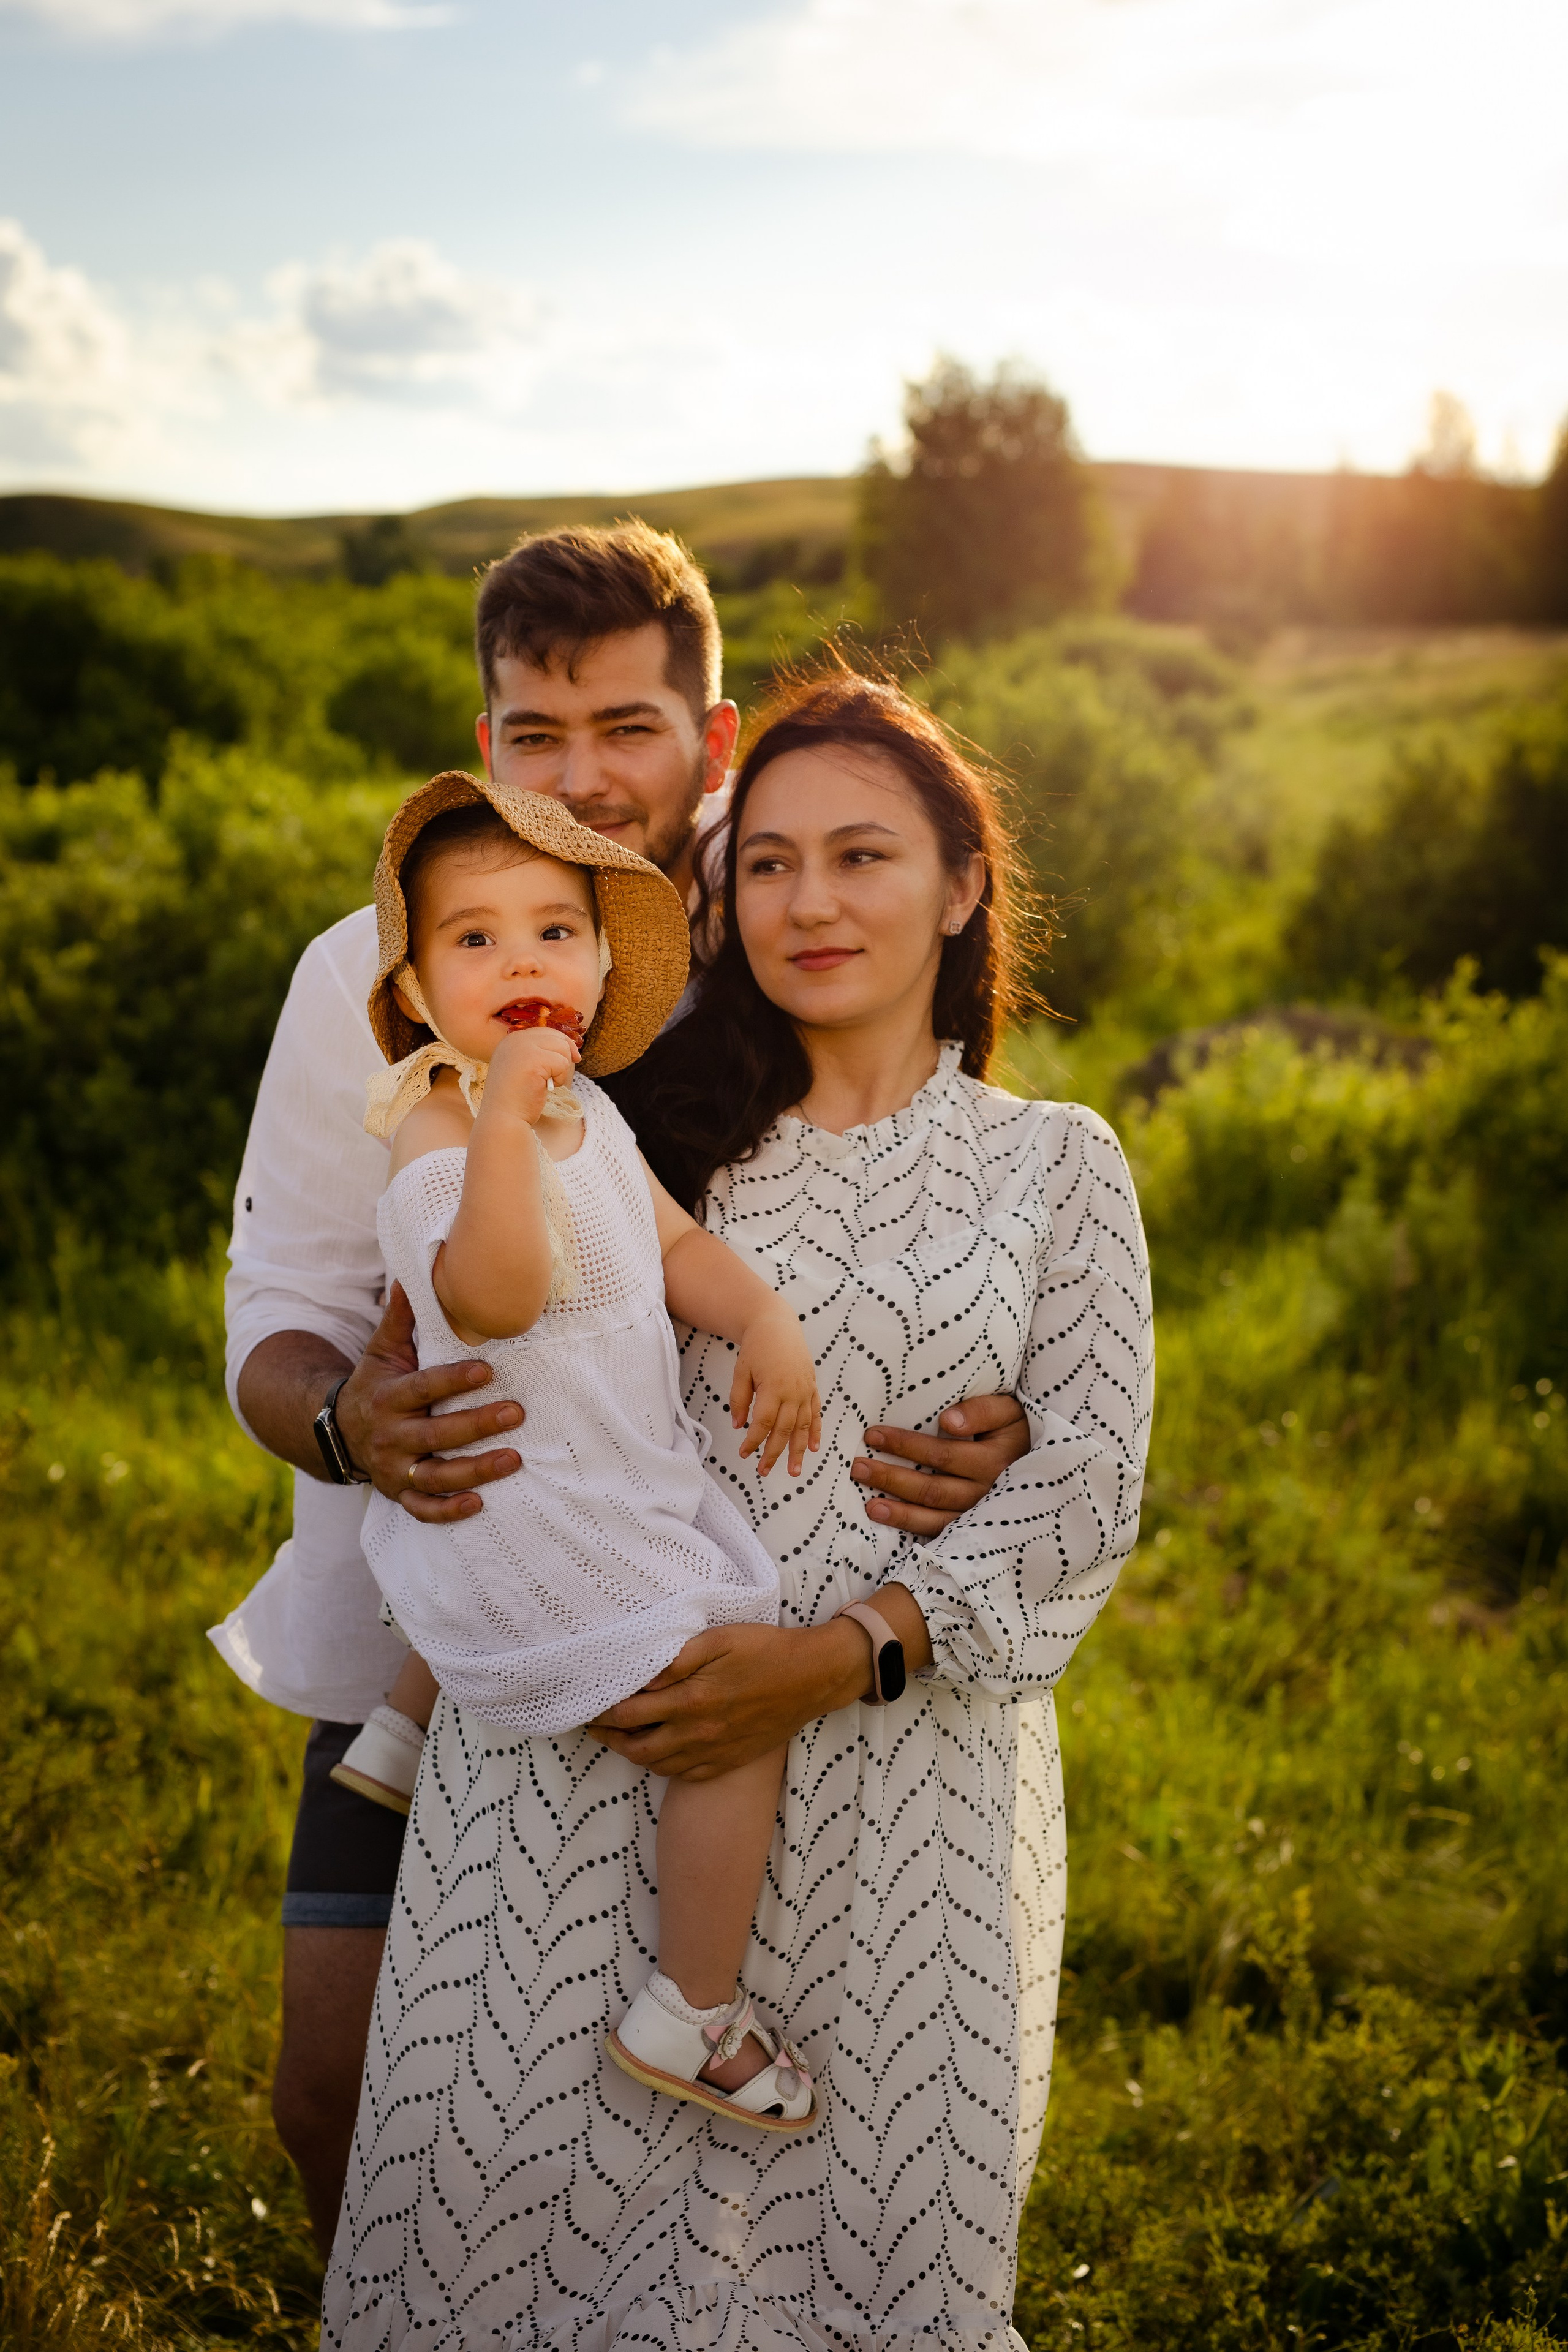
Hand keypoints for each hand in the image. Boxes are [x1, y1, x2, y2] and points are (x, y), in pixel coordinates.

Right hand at [336, 1284, 525, 1522]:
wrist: (339, 1431)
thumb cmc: (374, 1384)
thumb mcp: (381, 1351)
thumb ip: (401, 1317)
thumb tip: (412, 1273)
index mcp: (388, 1397)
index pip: (423, 1389)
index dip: (453, 1381)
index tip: (486, 1371)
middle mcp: (390, 1435)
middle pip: (436, 1433)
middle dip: (477, 1425)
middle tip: (517, 1413)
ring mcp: (394, 1468)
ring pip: (435, 1475)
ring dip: (474, 1471)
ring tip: (513, 1459)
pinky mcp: (398, 1493)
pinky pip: (422, 1508)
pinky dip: (447, 1510)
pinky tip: (478, 1503)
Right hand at [483, 1023, 579, 1124]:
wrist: (503, 1118)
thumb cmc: (516, 1098)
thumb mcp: (524, 1068)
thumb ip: (538, 1053)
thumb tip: (570, 1047)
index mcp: (511, 1040)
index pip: (545, 1031)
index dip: (562, 1044)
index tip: (572, 1059)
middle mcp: (515, 1039)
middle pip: (556, 1037)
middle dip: (565, 1056)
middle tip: (558, 1076)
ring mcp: (523, 1048)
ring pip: (562, 1048)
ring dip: (562, 1069)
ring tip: (547, 1083)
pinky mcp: (534, 1060)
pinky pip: (563, 1063)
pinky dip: (560, 1078)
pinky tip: (546, 1088)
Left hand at [588, 1620, 867, 1780]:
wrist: (812, 1678)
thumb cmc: (765, 1650)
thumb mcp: (719, 1639)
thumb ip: (675, 1659)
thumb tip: (638, 1675)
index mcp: (691, 1701)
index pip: (629, 1714)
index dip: (602, 1712)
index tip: (587, 1703)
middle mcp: (698, 1734)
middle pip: (636, 1747)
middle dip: (608, 1737)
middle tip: (594, 1724)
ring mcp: (713, 1753)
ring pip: (657, 1765)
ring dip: (633, 1753)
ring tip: (620, 1737)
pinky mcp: (728, 1762)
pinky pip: (684, 1775)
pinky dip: (663, 1766)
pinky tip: (659, 1751)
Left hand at [730, 1305, 821, 1475]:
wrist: (777, 1324)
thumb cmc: (757, 1346)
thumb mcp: (741, 1371)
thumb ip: (739, 1399)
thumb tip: (739, 1425)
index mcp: (773, 1387)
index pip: (764, 1422)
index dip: (754, 1441)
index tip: (744, 1454)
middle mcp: (793, 1391)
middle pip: (784, 1430)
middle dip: (774, 1453)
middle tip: (764, 1470)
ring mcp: (805, 1390)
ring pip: (803, 1426)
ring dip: (798, 1450)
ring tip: (794, 1471)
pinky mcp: (812, 1387)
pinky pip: (816, 1413)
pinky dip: (816, 1431)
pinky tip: (813, 1447)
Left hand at [851, 1391, 1029, 1536]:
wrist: (1048, 1464)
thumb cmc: (1017, 1431)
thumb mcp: (1009, 1412)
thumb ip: (982, 1411)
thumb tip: (947, 1421)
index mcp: (994, 1460)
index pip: (943, 1454)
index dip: (906, 1445)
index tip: (873, 1435)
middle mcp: (986, 1492)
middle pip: (932, 1488)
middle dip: (892, 1478)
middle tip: (858, 1467)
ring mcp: (980, 1515)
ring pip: (935, 1516)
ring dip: (899, 1511)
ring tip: (868, 1504)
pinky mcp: (974, 1529)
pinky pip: (941, 1532)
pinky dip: (913, 1528)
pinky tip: (889, 1521)